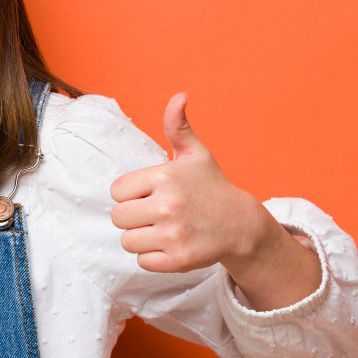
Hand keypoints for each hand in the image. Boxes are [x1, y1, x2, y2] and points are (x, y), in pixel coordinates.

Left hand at [108, 93, 267, 273]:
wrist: (241, 225)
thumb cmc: (211, 187)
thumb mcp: (195, 155)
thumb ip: (178, 126)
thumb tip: (179, 96)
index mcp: (164, 177)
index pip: (117, 192)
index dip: (131, 195)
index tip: (152, 194)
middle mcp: (168, 205)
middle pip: (118, 218)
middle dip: (134, 217)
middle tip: (158, 214)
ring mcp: (173, 234)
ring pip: (127, 241)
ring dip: (142, 239)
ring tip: (164, 229)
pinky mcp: (178, 260)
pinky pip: (142, 262)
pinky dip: (153, 257)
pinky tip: (172, 245)